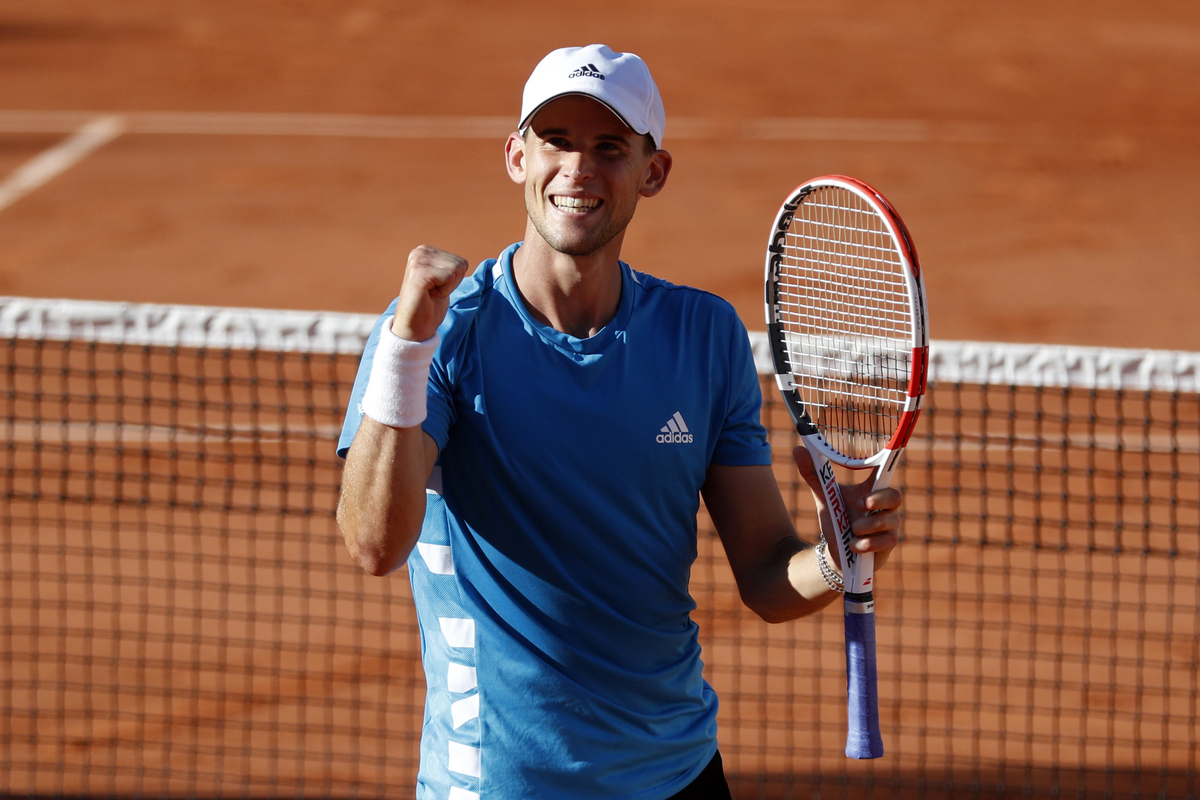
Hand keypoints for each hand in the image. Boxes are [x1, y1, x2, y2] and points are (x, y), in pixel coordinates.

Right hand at [392, 245, 469, 341]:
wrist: (415, 325)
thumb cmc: (430, 305)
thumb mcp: (443, 280)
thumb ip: (450, 267)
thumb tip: (472, 263)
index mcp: (425, 251)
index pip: (461, 262)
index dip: (454, 281)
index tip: (437, 288)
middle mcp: (420, 251)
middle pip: (460, 265)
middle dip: (452, 284)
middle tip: (434, 292)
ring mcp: (418, 260)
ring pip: (456, 270)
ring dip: (447, 287)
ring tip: (431, 293)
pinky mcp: (419, 272)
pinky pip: (449, 277)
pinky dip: (444, 291)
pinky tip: (429, 295)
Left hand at [792, 447, 902, 572]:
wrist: (837, 553)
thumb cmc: (836, 520)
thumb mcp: (824, 496)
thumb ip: (813, 474)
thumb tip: (798, 449)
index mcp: (871, 490)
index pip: (885, 472)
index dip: (891, 460)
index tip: (893, 448)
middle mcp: (885, 506)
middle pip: (895, 496)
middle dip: (877, 500)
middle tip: (859, 504)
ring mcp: (889, 525)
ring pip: (886, 521)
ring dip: (863, 526)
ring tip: (851, 530)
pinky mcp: (889, 544)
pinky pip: (884, 542)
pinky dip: (864, 544)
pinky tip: (853, 545)